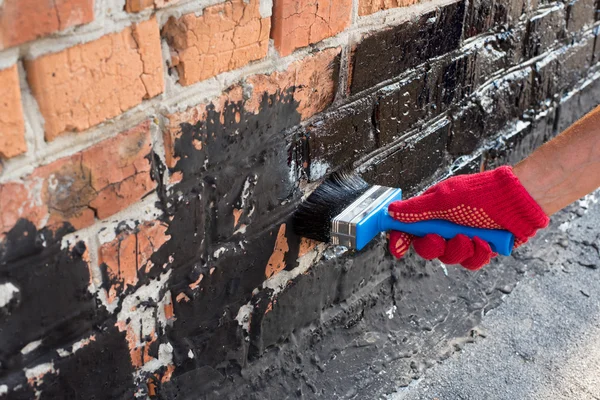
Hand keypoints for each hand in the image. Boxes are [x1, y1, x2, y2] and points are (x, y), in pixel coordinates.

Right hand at [387, 166, 548, 269]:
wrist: (519, 202)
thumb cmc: (482, 193)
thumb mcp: (444, 199)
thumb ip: (415, 209)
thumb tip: (390, 211)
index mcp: (433, 210)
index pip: (409, 228)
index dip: (400, 238)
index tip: (397, 248)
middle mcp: (446, 225)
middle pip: (426, 248)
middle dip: (433, 246)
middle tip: (440, 238)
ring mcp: (463, 238)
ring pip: (449, 258)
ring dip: (459, 249)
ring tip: (472, 237)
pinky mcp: (481, 249)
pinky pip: (470, 263)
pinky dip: (477, 254)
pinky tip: (485, 242)